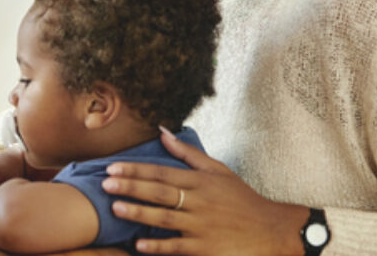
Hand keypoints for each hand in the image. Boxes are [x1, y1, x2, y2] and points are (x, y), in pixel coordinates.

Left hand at [101, 127, 308, 254]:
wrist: (271, 230)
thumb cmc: (242, 199)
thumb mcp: (219, 171)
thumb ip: (188, 154)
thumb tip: (163, 131)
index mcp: (201, 181)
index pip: (162, 172)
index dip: (135, 169)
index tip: (112, 167)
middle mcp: (200, 201)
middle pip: (160, 192)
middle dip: (131, 187)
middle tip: (105, 183)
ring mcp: (203, 226)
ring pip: (165, 218)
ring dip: (139, 213)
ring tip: (115, 208)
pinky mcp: (206, 248)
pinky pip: (178, 246)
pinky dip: (158, 245)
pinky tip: (139, 244)